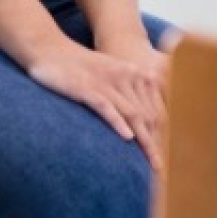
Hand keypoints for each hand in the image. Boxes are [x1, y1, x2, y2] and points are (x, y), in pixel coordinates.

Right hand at [28, 37, 172, 170]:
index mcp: (133, 74)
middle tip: (161, 168)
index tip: (167, 156)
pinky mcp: (86, 88)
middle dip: (156, 143)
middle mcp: (124, 77)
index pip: (153, 109)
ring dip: (144, 140)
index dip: (161, 133)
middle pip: (147, 115)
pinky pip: (106, 107)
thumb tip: (135, 120)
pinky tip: (127, 137)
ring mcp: (106, 82)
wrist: (49, 49)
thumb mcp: (108, 73)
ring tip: (152, 161)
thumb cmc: (78, 66)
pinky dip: (118, 122)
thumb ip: (124, 91)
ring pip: (131, 113)